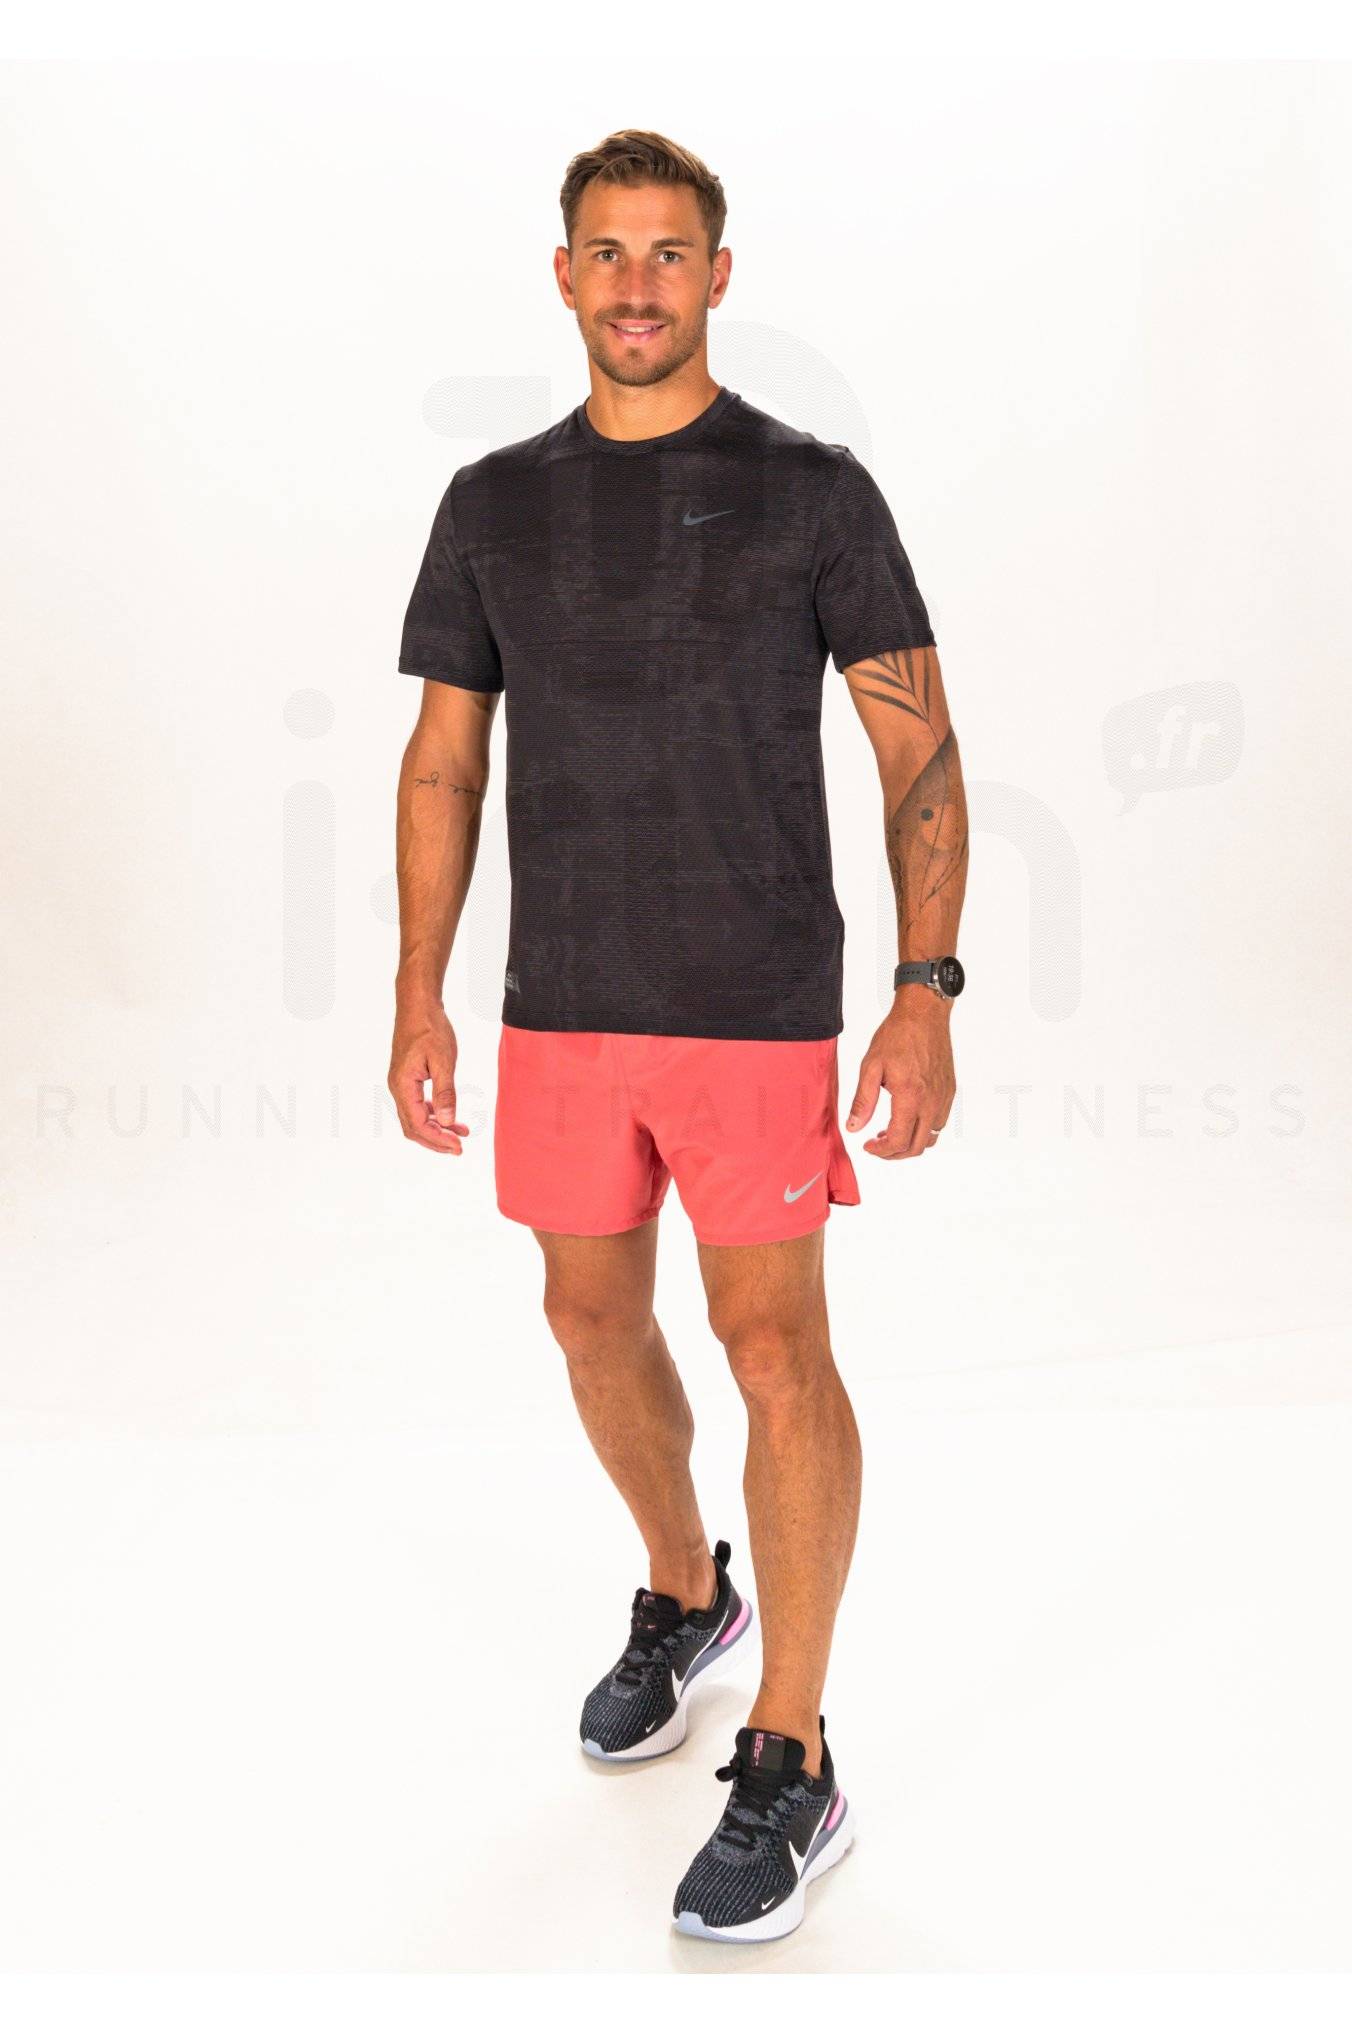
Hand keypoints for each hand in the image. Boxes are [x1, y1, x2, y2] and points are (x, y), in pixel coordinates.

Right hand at [388, 994, 469, 1153]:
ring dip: (437, 1129)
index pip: (418, 1124)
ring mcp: (401, 1084)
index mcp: (403, 1085)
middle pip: (413, 1127)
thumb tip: (447, 1121)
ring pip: (415, 1118)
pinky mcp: (407, 1078)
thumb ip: (445, 1093)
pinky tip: (451, 1117)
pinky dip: (434, 1115)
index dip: (438, 1139)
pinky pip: (417, 1105)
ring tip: (461, 1134)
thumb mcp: (443, 1060)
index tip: (459, 1146)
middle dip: (436, 1140)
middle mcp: (398, 1088)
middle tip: (460, 1148)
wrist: (417, 1005)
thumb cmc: (430, 1028)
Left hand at [845, 994, 955, 1158]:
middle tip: (877, 1145)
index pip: (898, 1140)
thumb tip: (854, 1127)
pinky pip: (940, 1121)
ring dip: (911, 1142)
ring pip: (931, 1137)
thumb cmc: (897, 1035)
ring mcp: (943, 1097)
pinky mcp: (949, 1091)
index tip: (868, 1146)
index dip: (881, 1151)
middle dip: (895, 1153)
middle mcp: (932, 1101)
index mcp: (910, 1096)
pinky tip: (908, 1117)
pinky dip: (924, 1129)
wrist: (924, 1014)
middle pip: (917, 1146)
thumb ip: (862, 1101)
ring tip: (891, 1131)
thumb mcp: (871, 1066)